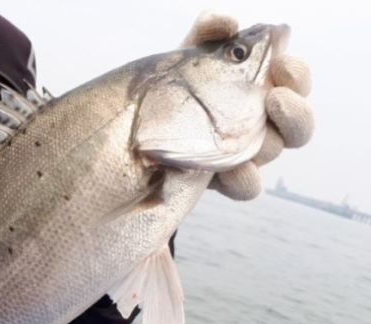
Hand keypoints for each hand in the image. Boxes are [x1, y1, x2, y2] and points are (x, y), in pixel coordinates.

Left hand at [183, 13, 313, 199]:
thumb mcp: (187, 54)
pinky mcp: (222, 179)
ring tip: (249, 134)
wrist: (138, 127)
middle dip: (295, 113)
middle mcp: (261, 122)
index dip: (297, 76)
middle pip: (299, 126)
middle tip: (274, 99)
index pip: (296, 82)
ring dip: (265, 143)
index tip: (282, 64)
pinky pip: (247, 186)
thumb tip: (229, 22)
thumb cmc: (175, 85)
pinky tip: (232, 169)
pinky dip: (244, 179)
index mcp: (262, 87)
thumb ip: (209, 31)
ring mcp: (244, 152)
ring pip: (273, 152)